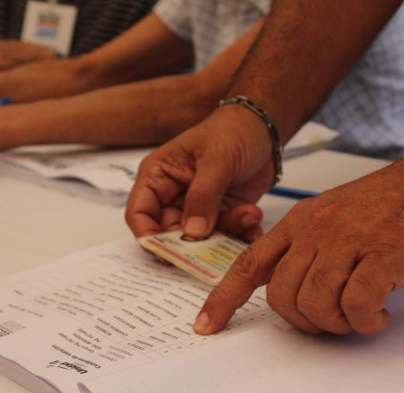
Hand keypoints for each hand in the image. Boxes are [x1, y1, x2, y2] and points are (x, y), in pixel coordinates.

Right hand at [126, 106, 275, 241]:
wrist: (264, 128)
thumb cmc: (233, 131)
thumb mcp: (217, 160)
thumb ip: (203, 197)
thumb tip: (192, 233)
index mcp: (158, 176)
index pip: (139, 214)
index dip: (148, 237)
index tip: (169, 253)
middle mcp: (172, 196)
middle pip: (169, 235)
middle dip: (194, 243)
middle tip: (218, 244)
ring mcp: (197, 208)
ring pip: (199, 241)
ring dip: (225, 235)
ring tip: (249, 215)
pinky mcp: (220, 216)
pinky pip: (223, 237)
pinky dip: (239, 236)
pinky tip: (254, 221)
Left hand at [193, 158, 403, 335]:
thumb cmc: (387, 204)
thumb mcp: (332, 216)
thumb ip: (306, 249)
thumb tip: (291, 292)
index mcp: (298, 222)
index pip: (249, 264)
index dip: (224, 299)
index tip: (207, 325)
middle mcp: (315, 231)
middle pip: (282, 295)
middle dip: (303, 321)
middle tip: (332, 320)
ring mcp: (347, 240)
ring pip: (315, 302)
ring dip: (336, 324)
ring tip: (359, 316)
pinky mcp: (381, 254)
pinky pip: (356, 305)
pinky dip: (366, 321)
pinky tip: (379, 315)